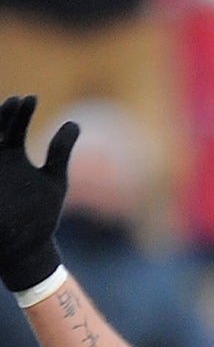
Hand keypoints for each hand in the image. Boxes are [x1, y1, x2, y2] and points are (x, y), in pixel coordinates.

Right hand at [0, 96, 76, 291]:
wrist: (25, 247)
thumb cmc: (40, 214)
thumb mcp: (54, 180)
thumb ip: (59, 151)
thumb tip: (74, 122)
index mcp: (12, 153)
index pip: (13, 124)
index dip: (19, 110)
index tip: (31, 98)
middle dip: (4, 114)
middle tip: (17, 102)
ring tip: (5, 117)